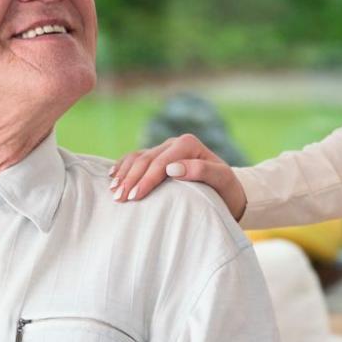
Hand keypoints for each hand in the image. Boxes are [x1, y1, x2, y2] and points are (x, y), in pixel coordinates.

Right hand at [108, 134, 246, 219]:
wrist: (228, 190)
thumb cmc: (226, 188)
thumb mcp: (222, 180)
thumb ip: (202, 171)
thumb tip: (172, 168)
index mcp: (188, 144)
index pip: (160, 162)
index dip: (146, 180)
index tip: (135, 197)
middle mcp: (174, 143)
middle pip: (145, 159)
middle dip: (130, 179)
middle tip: (119, 199)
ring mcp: (164, 148)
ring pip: (137, 157)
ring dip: (123, 174)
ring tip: (113, 191)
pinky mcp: (157, 156)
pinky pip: (135, 158)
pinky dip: (123, 166)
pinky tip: (112, 176)